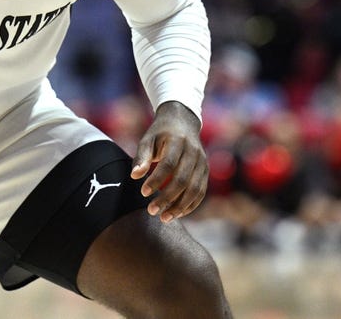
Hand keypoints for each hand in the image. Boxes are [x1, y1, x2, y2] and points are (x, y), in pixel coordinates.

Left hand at [130, 101, 209, 222]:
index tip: (143, 193)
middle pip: (182, 179)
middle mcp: (194, 152)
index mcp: (178, 141)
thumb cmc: (160, 133)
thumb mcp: (148, 139)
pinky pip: (201, 191)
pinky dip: (190, 205)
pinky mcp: (205, 170)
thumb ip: (141, 157)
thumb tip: (134, 176)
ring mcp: (202, 162)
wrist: (183, 122)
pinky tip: (177, 214)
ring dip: (180, 206)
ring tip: (164, 218)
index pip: (169, 164)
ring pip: (195, 189)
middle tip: (151, 211)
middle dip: (167, 198)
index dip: (156, 180)